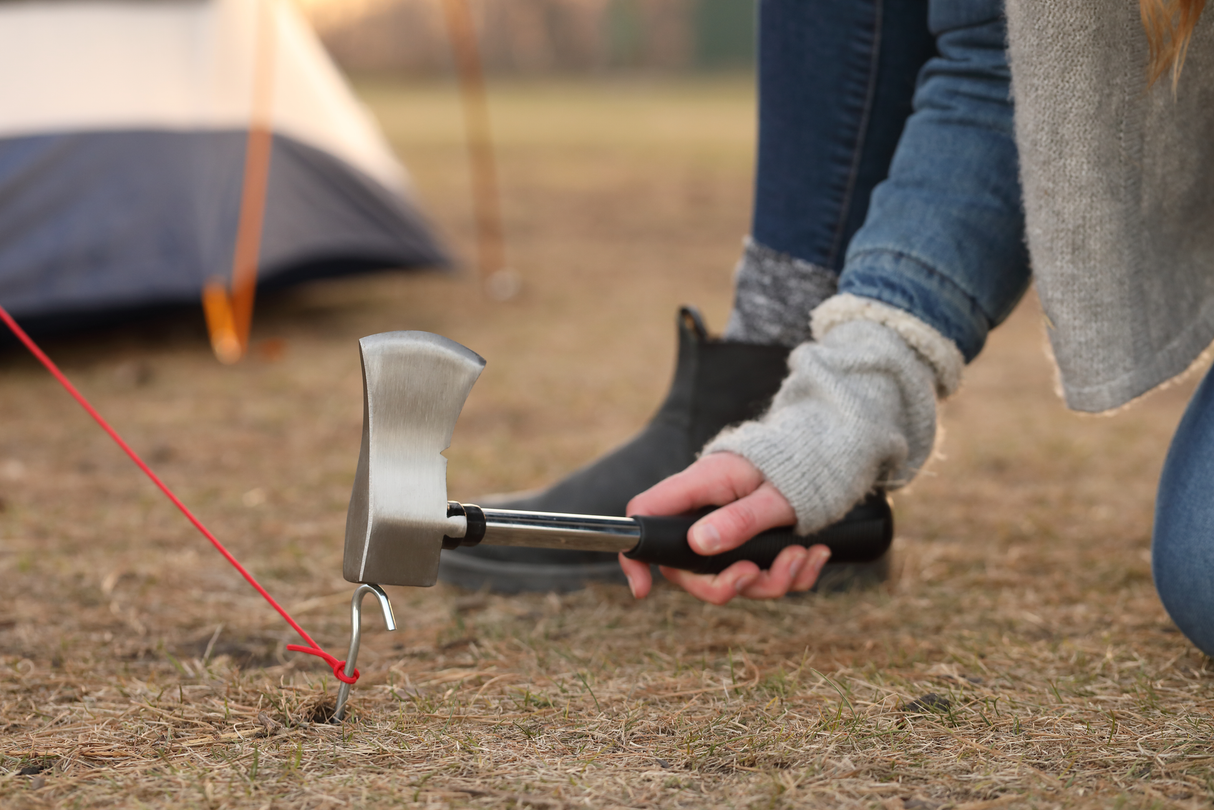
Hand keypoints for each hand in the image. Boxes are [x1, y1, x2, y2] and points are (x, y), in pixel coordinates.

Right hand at [619, 452, 830, 603]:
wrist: (824, 452)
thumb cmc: (794, 462)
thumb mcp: (774, 493)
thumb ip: (739, 518)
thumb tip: (699, 544)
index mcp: (698, 486)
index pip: (646, 516)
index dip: (636, 555)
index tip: (643, 589)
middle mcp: (704, 513)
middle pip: (686, 567)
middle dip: (724, 585)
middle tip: (757, 574)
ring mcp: (725, 532)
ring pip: (728, 577)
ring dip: (771, 580)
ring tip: (803, 555)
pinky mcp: (750, 546)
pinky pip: (761, 578)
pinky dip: (791, 576)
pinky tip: (815, 556)